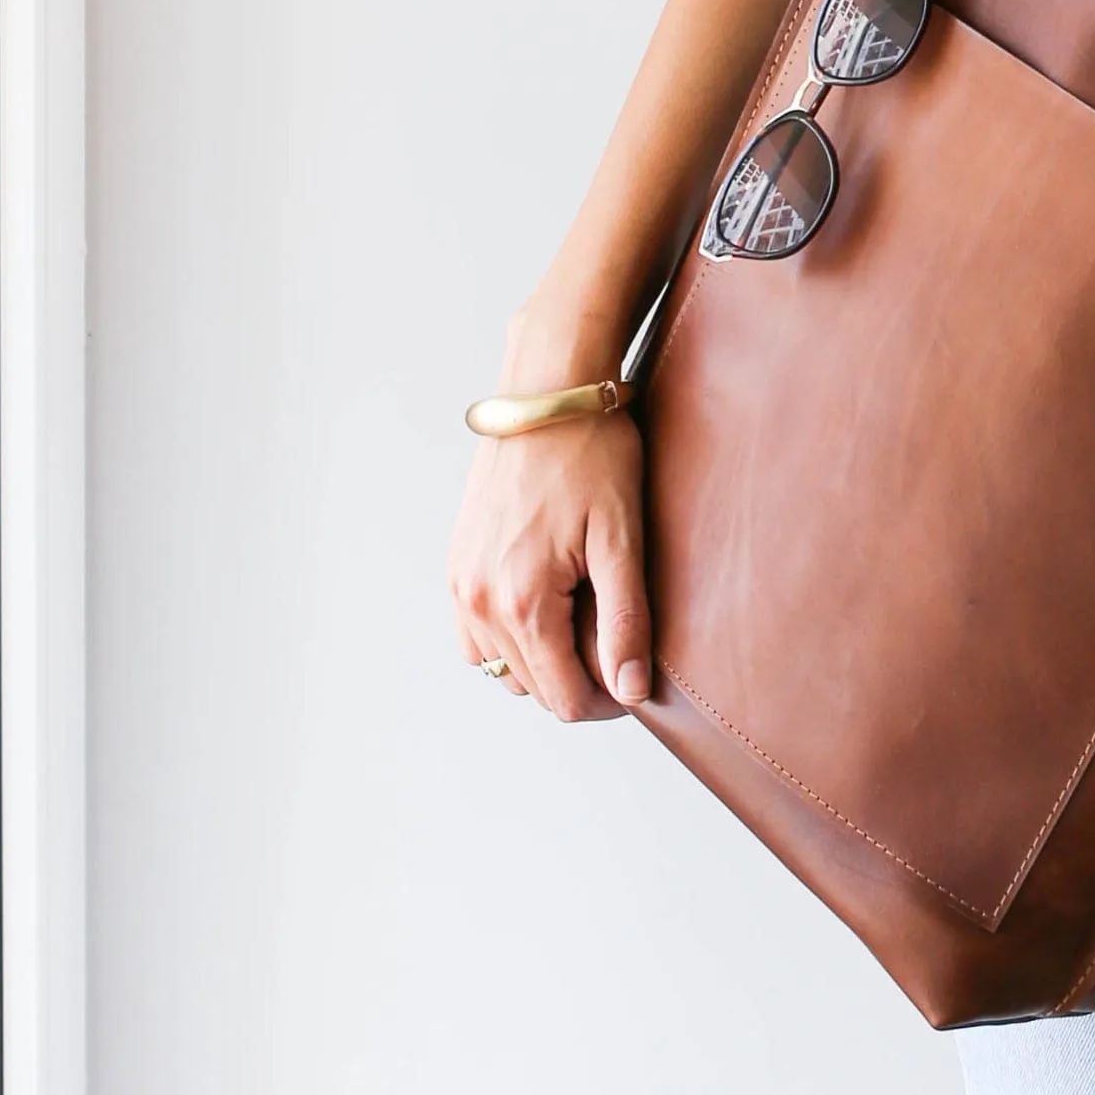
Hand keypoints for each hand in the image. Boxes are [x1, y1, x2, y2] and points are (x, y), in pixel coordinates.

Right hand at [447, 311, 651, 723]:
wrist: (547, 392)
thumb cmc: (592, 453)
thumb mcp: (621, 538)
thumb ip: (625, 620)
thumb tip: (630, 691)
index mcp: (521, 601)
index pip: (563, 699)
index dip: (608, 703)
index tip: (638, 679)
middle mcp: (478, 601)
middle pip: (532, 689)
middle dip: (579, 680)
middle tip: (621, 644)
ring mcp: (460, 583)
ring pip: (500, 668)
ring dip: (542, 663)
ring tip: (586, 624)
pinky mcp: (456, 563)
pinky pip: (475, 635)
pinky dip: (508, 638)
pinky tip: (547, 608)